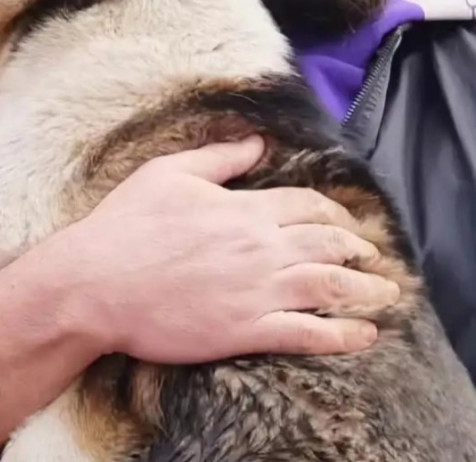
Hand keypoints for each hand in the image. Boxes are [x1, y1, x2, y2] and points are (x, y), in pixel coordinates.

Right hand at [47, 136, 397, 363]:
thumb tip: (256, 142)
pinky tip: (363, 336)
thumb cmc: (123, 226)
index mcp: (243, 208)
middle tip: (371, 256)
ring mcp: (256, 291)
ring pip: (330, 287)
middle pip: (330, 244)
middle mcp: (260, 248)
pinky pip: (308, 333)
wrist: (94, 284)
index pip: (309, 205)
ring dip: (365, 290)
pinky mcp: (245, 329)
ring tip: (384, 292)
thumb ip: (217, 158)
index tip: (344, 222)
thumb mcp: (166, 174)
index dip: (334, 213)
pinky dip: (342, 335)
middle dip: (357, 248)